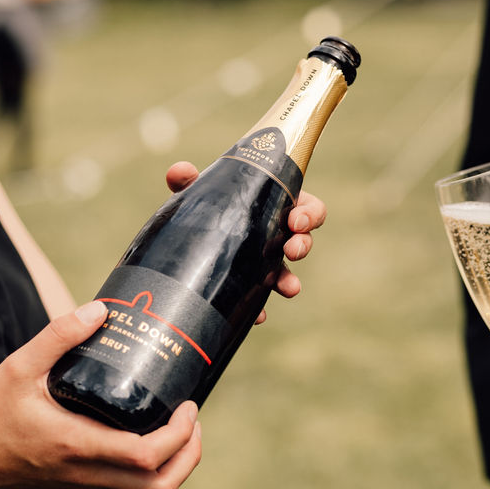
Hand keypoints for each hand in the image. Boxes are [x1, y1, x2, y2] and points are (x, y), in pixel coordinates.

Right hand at [0, 300, 201, 488]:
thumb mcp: (18, 366)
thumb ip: (58, 335)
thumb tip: (99, 309)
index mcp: (76, 445)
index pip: (145, 456)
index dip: (179, 435)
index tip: (187, 405)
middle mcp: (86, 472)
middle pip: (159, 487)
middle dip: (188, 456)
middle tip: (191, 417)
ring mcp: (85, 483)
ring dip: (176, 465)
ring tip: (180, 426)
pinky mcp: (82, 484)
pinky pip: (131, 486)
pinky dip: (155, 468)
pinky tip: (151, 432)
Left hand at [165, 161, 327, 323]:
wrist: (184, 240)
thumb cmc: (202, 206)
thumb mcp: (196, 192)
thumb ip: (187, 179)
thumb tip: (180, 172)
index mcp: (274, 206)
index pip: (306, 207)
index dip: (309, 214)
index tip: (295, 221)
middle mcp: (274, 235)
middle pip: (303, 239)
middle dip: (303, 244)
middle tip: (292, 249)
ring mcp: (264, 263)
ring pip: (287, 273)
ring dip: (290, 280)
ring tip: (289, 288)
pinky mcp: (249, 286)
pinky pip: (260, 299)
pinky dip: (260, 307)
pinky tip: (257, 316)